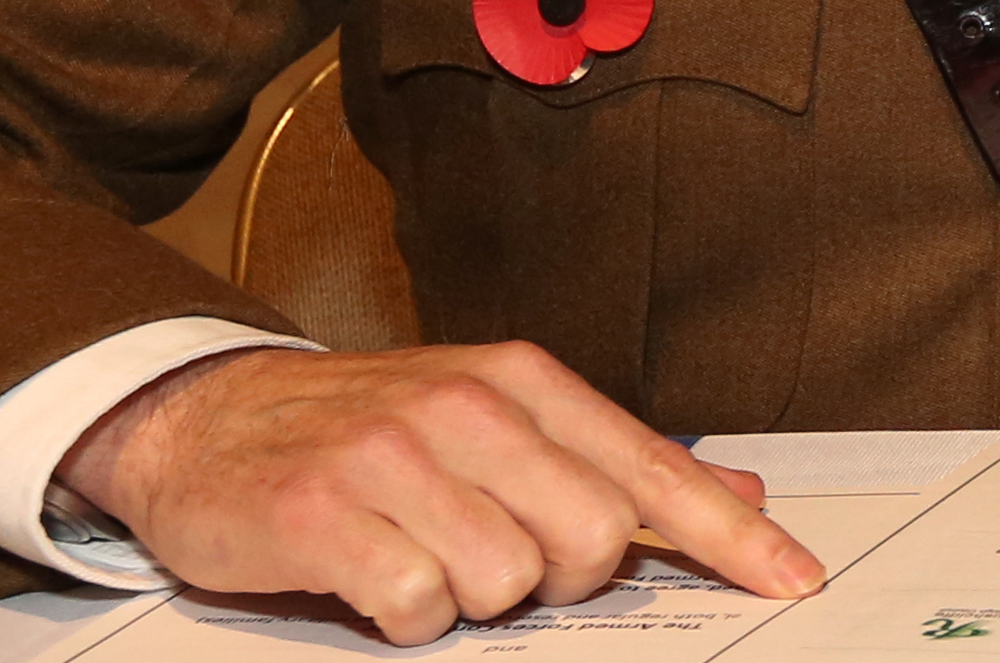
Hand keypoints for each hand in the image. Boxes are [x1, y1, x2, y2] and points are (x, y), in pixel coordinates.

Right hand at [60, 342, 825, 643]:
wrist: (206, 418)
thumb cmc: (367, 430)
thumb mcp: (495, 421)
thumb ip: (610, 461)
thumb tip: (739, 491)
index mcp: (522, 382)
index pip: (651, 469)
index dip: (730, 534)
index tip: (793, 580)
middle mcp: (467, 408)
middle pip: (591, 539)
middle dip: (561, 578)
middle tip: (500, 559)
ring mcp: (393, 456)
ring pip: (507, 583)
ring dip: (472, 599)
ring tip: (423, 558)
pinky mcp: (324, 511)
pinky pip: (418, 607)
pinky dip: (406, 617)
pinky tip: (376, 578)